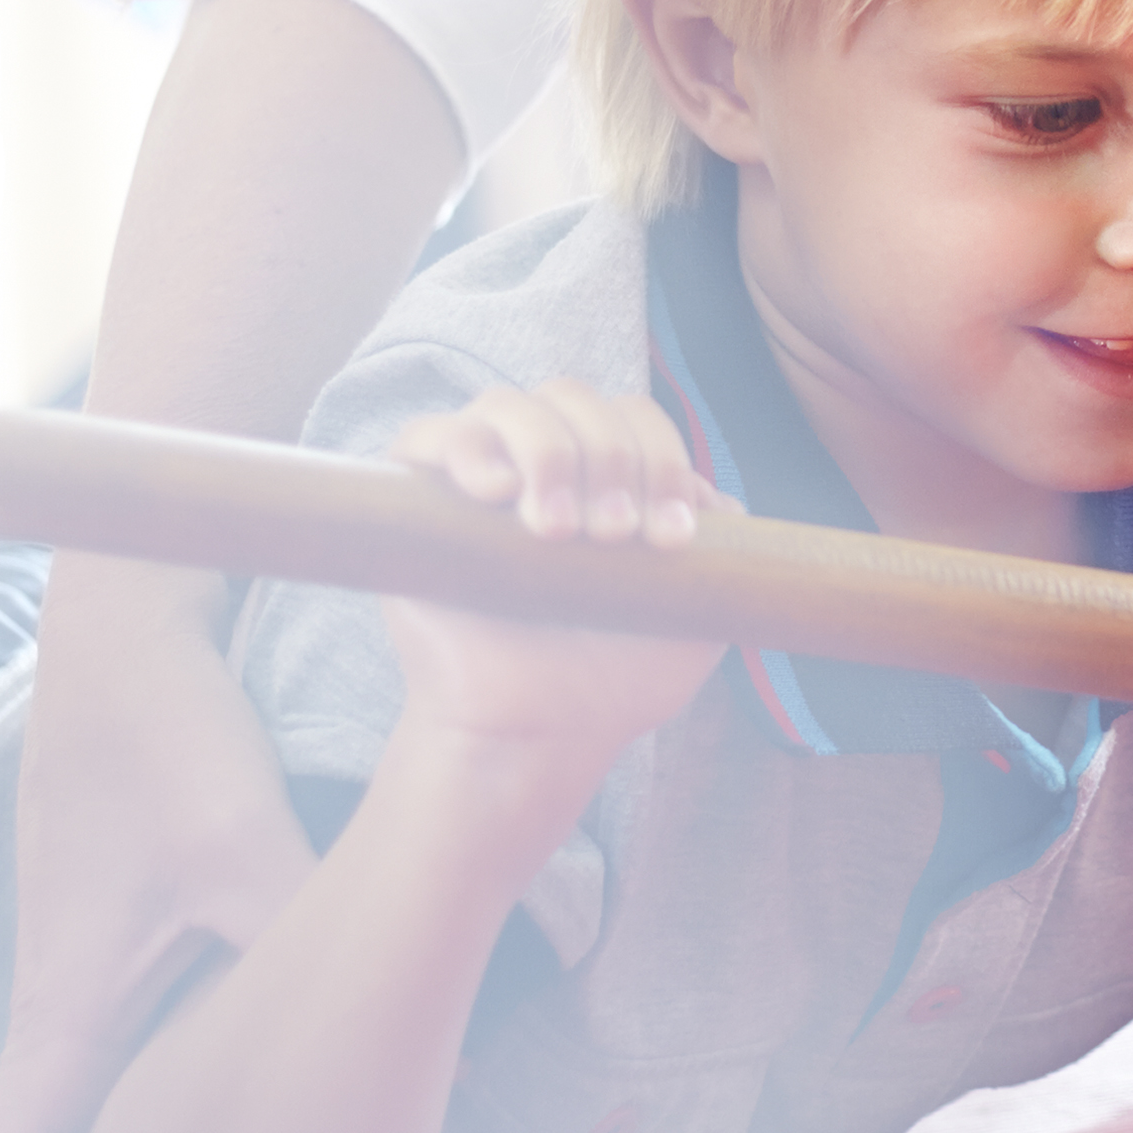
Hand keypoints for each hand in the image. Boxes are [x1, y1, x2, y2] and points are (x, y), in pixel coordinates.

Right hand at [0, 563, 325, 1132]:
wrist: (123, 625)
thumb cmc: (167, 740)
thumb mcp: (257, 865)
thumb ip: (340, 969)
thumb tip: (426, 1093)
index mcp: (60, 1027)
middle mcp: (56, 1014)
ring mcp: (81, 974)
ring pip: (97, 1118)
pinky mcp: (120, 932)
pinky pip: (135, 1051)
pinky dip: (184, 1099)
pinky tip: (283, 1104)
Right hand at [373, 380, 729, 764]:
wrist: (543, 734)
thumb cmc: (615, 677)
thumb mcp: (691, 613)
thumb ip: (719, 552)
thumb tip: (715, 498)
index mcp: (604, 476)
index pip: (633, 418)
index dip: (660, 459)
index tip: (671, 538)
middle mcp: (539, 465)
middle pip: (572, 398)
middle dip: (609, 456)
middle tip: (615, 537)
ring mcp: (475, 479)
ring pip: (506, 405)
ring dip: (547, 453)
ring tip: (557, 532)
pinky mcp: (413, 504)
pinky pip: (425, 436)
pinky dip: (464, 449)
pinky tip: (496, 494)